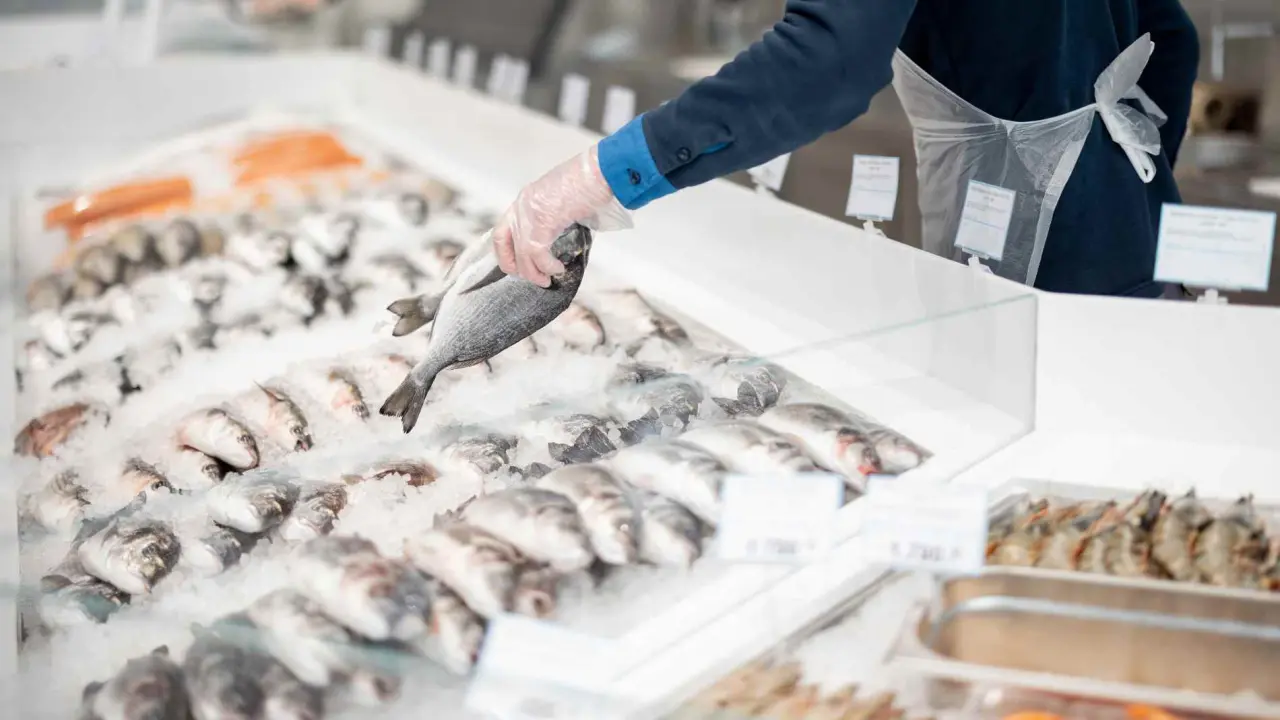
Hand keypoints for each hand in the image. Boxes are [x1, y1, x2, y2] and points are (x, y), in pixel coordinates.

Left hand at [492, 145, 629, 286]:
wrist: (600, 171)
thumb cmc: (590, 181)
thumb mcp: (564, 199)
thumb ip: (555, 218)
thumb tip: (560, 238)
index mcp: (526, 199)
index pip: (501, 231)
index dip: (505, 253)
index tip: (515, 267)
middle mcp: (523, 206)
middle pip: (506, 245)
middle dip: (517, 268)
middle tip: (534, 278)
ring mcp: (530, 213)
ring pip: (522, 253)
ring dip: (534, 273)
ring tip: (547, 280)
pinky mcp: (543, 221)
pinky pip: (538, 253)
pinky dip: (547, 266)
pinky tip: (558, 268)